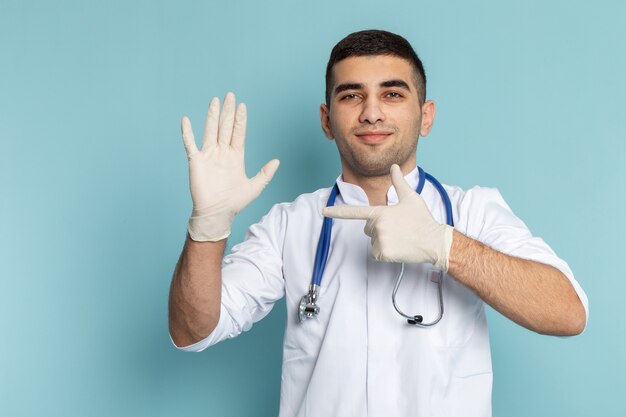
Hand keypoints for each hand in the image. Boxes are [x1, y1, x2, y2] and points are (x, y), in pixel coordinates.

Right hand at [182, 92, 279, 240]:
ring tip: (215, 101)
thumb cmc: (234, 203)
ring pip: (211, 130)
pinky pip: (190, 144)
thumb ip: (265, 174)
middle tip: (230, 95)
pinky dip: (187, 133)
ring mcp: (209, 155)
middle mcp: (222, 152)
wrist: (217, 214)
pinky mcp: (196, 162)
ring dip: (212, 116)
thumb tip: (277, 161)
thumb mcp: (255, 187)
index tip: (242, 106)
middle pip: (225, 127)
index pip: (238, 133)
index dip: (240, 119)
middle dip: (228, 111)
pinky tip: (186, 120)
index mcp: (236, 156)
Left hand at [322, 164, 452, 270]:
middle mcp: (376, 226)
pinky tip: (398, 249)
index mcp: (380, 212)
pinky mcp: (382, 253)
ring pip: (372, 241)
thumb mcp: (411, 198)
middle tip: (398, 229)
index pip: (354, 211)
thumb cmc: (422, 219)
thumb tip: (394, 166)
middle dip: (379, 229)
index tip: (323, 212)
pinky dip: (385, 254)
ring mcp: (379, 240)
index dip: (337, 212)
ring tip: (400, 239)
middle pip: (367, 228)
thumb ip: (399, 182)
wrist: (434, 241)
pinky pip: (376, 254)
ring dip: (382, 241)